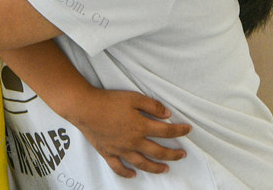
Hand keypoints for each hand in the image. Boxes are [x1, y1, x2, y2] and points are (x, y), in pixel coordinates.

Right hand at [73, 88, 190, 176]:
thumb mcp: (133, 97)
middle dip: (173, 154)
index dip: (180, 131)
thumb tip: (167, 115)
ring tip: (165, 169)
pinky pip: (119, 167)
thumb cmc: (108, 101)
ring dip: (156, 168)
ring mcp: (121, 149)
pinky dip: (127, 173)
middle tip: (182, 155)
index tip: (188, 130)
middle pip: (158, 152)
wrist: (84, 107)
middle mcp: (134, 141)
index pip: (167, 131)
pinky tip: (134, 174)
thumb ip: (152, 106)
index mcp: (141, 127)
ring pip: (143, 163)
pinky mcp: (108, 152)